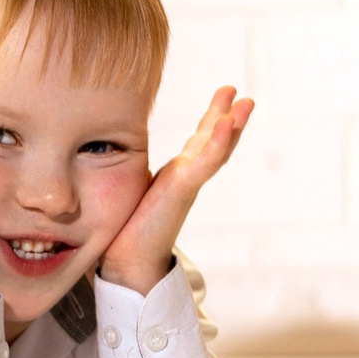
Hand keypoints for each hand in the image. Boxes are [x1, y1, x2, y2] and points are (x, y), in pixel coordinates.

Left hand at [99, 86, 252, 293]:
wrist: (127, 263)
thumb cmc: (126, 230)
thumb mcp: (133, 190)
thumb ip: (135, 177)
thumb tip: (113, 162)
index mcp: (176, 177)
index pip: (199, 143)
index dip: (213, 120)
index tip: (224, 98)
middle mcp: (186, 178)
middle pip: (214, 141)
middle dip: (229, 117)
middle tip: (241, 94)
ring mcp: (187, 183)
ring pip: (216, 149)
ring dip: (232, 124)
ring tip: (245, 102)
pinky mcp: (183, 189)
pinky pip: (205, 162)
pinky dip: (217, 142)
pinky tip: (227, 123)